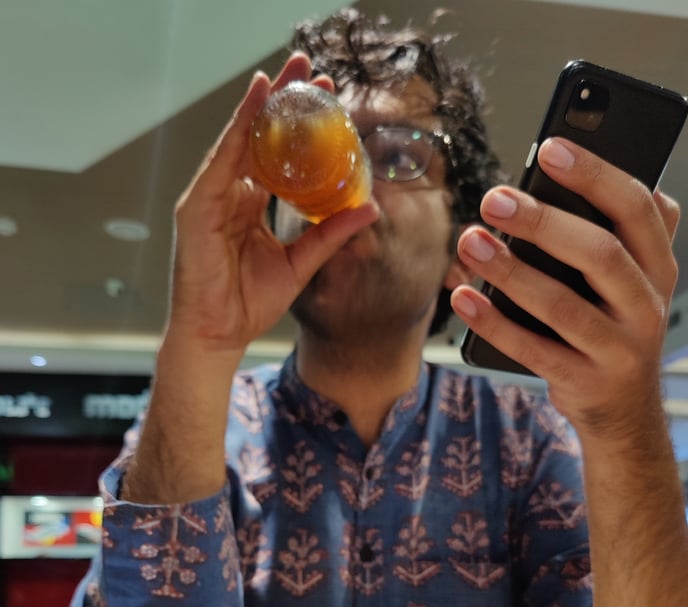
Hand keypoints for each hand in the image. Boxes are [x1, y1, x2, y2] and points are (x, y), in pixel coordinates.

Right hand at [169, 52, 377, 359]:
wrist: (219, 335)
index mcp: (249, 205)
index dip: (300, 128)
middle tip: (312, 69)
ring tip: (291, 71)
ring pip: (240, 140)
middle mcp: (229, 194)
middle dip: (284, 102)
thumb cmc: (250, 302)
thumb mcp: (302, 262)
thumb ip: (330, 233)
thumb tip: (370, 208)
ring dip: (266, 103)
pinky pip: (222, 159)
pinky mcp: (196, 206)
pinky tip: (259, 97)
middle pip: (258, 139)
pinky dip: (240, 127)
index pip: (276, 157)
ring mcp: (210, 197)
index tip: (329, 100)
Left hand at [451, 137, 679, 443]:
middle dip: (543, 222)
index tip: (550, 149)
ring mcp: (618, 348)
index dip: (596, 175)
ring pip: (562, 305)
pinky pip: (533, 350)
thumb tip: (557, 181)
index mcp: (656, 266)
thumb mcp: (628, 280)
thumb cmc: (612, 327)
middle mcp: (645, 305)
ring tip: (469, 243)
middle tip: (494, 200)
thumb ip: (613, 233)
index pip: (636, 208)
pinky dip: (494, 323)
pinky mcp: (584, 381)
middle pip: (599, 253)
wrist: (624, 407)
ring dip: (509, 271)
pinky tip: (464, 298)